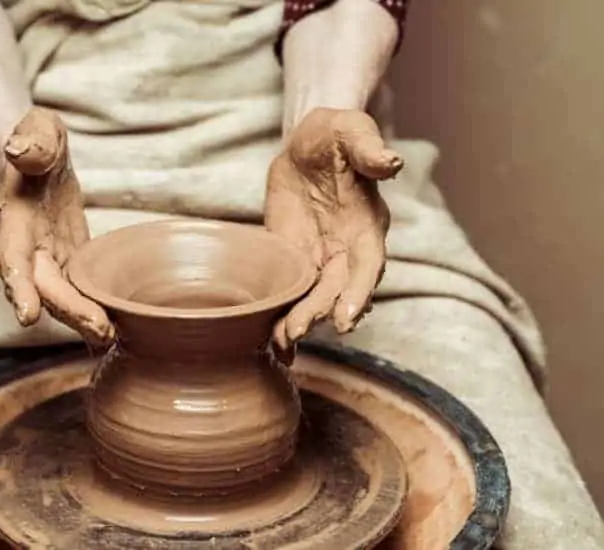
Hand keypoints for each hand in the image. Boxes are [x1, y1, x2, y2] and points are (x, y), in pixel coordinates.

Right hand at [0, 107, 114, 346]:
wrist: (37, 154)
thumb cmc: (37, 139)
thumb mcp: (38, 129)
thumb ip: (33, 140)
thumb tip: (21, 152)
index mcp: (15, 219)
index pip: (13, 256)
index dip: (19, 286)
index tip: (27, 316)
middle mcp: (27, 247)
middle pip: (45, 287)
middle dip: (70, 311)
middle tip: (102, 332)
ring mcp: (48, 258)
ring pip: (64, 296)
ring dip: (84, 319)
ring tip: (112, 340)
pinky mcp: (69, 261)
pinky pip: (80, 290)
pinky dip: (95, 310)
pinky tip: (118, 333)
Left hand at [265, 107, 402, 363]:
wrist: (308, 144)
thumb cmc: (336, 135)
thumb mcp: (351, 131)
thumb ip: (369, 148)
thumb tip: (392, 163)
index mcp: (366, 225)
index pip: (368, 265)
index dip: (358, 293)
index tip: (346, 318)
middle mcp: (346, 250)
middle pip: (336, 291)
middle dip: (318, 313)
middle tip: (295, 332)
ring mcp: (319, 257)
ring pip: (312, 298)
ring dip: (298, 322)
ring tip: (280, 345)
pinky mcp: (291, 257)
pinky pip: (289, 290)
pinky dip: (281, 314)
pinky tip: (268, 341)